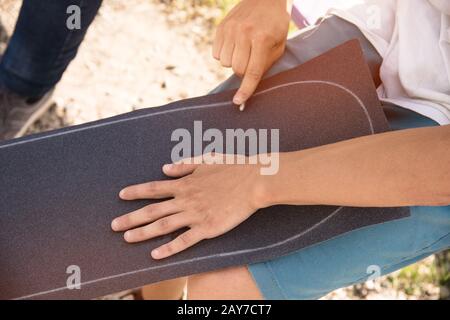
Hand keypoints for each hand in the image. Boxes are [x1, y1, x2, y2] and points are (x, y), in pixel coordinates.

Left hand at [111, 154, 265, 258]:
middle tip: (113, 226)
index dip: (136, 192)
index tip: (121, 195)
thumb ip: (184, 165)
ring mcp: (195, 215)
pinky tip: (155, 255)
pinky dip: (169, 248)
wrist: (253, 181)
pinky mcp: (208, 228)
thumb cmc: (232, 168)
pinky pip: (184, 241)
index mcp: (185, 183)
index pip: (154, 188)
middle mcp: (186, 199)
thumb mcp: (206, 160)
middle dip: (131, 217)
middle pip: (153, 210)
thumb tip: (164, 168)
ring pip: (163, 226)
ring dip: (143, 232)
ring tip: (127, 238)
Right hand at [213, 0, 290, 105]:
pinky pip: (216, 54)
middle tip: (251, 60)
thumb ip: (265, 65)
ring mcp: (230, 29)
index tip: (238, 102)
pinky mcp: (221, 27)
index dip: (245, 90)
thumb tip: (250, 86)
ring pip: (225, 63)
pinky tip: (234, 45)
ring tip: (243, 50)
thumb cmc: (276, 25)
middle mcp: (244, 33)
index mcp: (262, 39)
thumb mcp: (279, 45)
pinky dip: (224, 54)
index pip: (251, 72)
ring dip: (233, 62)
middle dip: (244, 71)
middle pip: (237, 69)